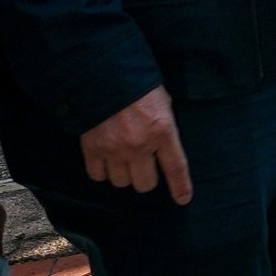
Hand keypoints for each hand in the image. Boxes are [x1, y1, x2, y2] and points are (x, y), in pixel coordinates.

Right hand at [80, 86, 193, 206]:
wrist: (103, 75)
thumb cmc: (138, 85)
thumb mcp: (163, 103)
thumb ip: (165, 127)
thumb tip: (164, 146)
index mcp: (162, 131)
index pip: (175, 167)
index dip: (180, 187)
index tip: (183, 199)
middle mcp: (139, 145)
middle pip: (145, 184)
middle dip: (146, 178)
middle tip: (143, 165)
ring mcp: (114, 149)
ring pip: (121, 182)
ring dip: (124, 174)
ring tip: (123, 159)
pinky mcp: (92, 149)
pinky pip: (98, 176)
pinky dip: (102, 171)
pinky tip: (106, 159)